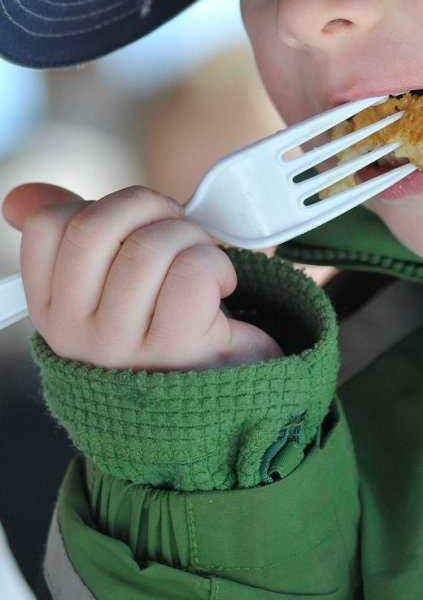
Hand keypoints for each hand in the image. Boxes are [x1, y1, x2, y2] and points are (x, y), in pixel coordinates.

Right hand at [3, 182, 281, 370]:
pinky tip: (222, 286)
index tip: (133, 226)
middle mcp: (76, 333)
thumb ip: (71, 238)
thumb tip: (20, 198)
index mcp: (53, 310)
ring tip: (203, 261)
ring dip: (191, 236)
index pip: (48, 226)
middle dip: (148, 206)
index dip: (100, 205)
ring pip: (149, 246)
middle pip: (96, 226)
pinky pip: (192, 269)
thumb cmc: (168, 333)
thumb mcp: (112, 288)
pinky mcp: (176, 349)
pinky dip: (218, 263)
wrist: (224, 403)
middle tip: (174, 226)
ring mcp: (122, 347)